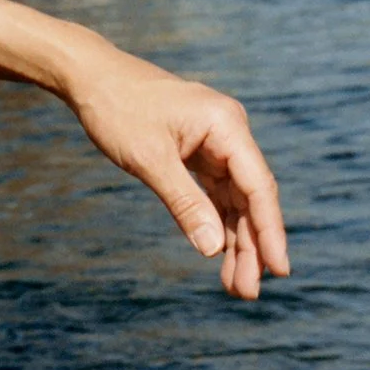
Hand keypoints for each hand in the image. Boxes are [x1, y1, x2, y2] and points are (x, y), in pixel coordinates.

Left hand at [0, 0, 290, 298]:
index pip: (258, 186)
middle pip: (250, 198)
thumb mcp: (149, 159)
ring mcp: (215, 141)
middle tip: (247, 293)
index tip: (280, 271)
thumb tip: (212, 248)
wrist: (89, 75)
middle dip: (251, 246)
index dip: (271, 231)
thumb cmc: (117, 108)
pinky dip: (216, 222)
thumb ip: (184, 203)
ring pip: (234, 199)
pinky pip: (216, 192)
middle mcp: (229, 132)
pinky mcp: (198, 150)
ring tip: (236, 286)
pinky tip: (219, 253)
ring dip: (235, 240)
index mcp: (226, 125)